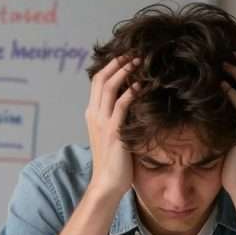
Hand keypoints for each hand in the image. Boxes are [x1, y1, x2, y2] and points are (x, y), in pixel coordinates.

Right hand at [85, 56, 140, 198]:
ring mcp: (102, 122)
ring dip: (125, 71)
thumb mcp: (112, 133)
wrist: (107, 183)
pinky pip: (122, 105)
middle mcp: (94, 114)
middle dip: (118, 62)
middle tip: (134, 51)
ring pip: (110, 87)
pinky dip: (132, 92)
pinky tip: (143, 84)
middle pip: (102, 78)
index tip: (127, 55)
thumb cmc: (114, 161)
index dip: (111, 65)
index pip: (98, 81)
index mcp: (92, 113)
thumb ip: (118, 117)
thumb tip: (135, 102)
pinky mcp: (114, 131)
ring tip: (140, 61)